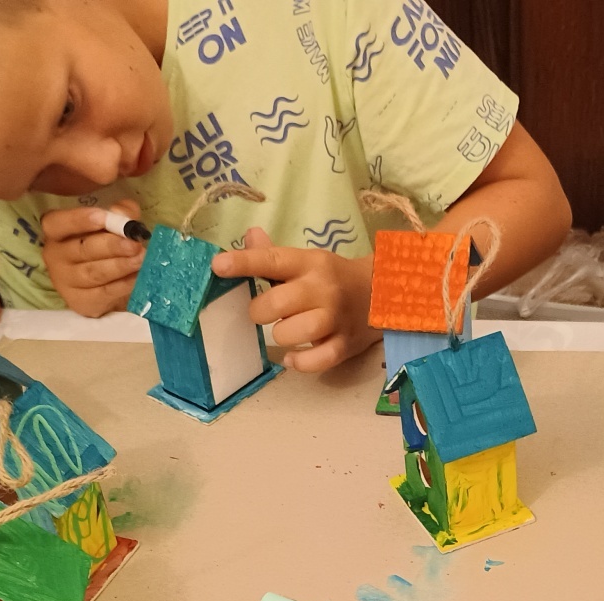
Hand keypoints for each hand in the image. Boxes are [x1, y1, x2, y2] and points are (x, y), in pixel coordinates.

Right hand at [42, 200, 145, 317]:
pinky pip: (104, 293)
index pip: (57, 223)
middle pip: (82, 250)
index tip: (104, 217)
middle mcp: (55, 256)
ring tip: (141, 259)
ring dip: (120, 266)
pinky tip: (138, 276)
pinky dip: (123, 284)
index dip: (79, 220)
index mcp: (55, 231)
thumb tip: (124, 216)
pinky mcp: (80, 302)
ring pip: (94, 273)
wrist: (106, 281)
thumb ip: (120, 213)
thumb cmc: (105, 244)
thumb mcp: (113, 222)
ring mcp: (65, 282)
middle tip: (134, 244)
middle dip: (111, 246)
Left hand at [212, 228, 376, 371]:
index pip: (272, 260)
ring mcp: (335, 318)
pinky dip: (299, 362)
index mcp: (310, 263)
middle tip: (265, 312)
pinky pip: (316, 360)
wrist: (385, 295)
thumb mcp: (308, 261)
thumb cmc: (334, 280)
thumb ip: (274, 255)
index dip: (243, 263)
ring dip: (281, 335)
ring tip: (287, 331)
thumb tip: (249, 236)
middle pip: (275, 303)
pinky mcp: (345, 345)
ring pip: (291, 333)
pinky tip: (293, 356)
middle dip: (259, 312)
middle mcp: (322, 289)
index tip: (218, 266)